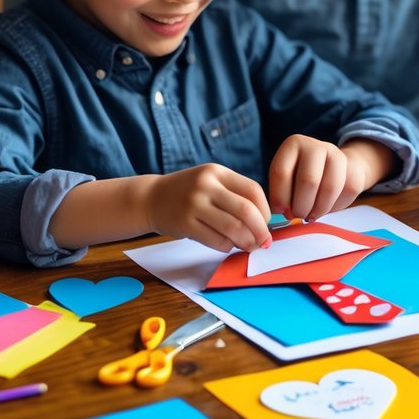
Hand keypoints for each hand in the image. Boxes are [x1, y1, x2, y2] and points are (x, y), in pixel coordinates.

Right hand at [144, 163, 270, 252]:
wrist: (150, 198)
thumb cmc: (188, 192)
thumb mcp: (210, 181)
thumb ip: (234, 194)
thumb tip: (264, 220)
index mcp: (217, 172)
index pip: (252, 190)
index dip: (265, 210)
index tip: (268, 223)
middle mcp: (206, 185)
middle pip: (246, 210)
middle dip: (261, 230)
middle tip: (265, 241)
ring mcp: (194, 204)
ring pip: (232, 228)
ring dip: (246, 242)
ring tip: (249, 246)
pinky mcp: (185, 224)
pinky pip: (216, 240)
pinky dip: (227, 246)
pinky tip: (227, 245)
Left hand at [268, 135, 382, 221]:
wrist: (333, 167)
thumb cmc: (301, 176)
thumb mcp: (286, 178)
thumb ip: (282, 193)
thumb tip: (285, 212)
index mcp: (293, 144)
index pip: (281, 172)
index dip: (279, 197)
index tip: (280, 211)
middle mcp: (315, 146)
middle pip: (308, 181)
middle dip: (301, 206)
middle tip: (298, 215)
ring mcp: (336, 155)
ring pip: (329, 188)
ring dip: (318, 210)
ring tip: (310, 215)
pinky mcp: (352, 169)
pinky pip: (345, 194)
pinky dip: (333, 208)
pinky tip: (324, 207)